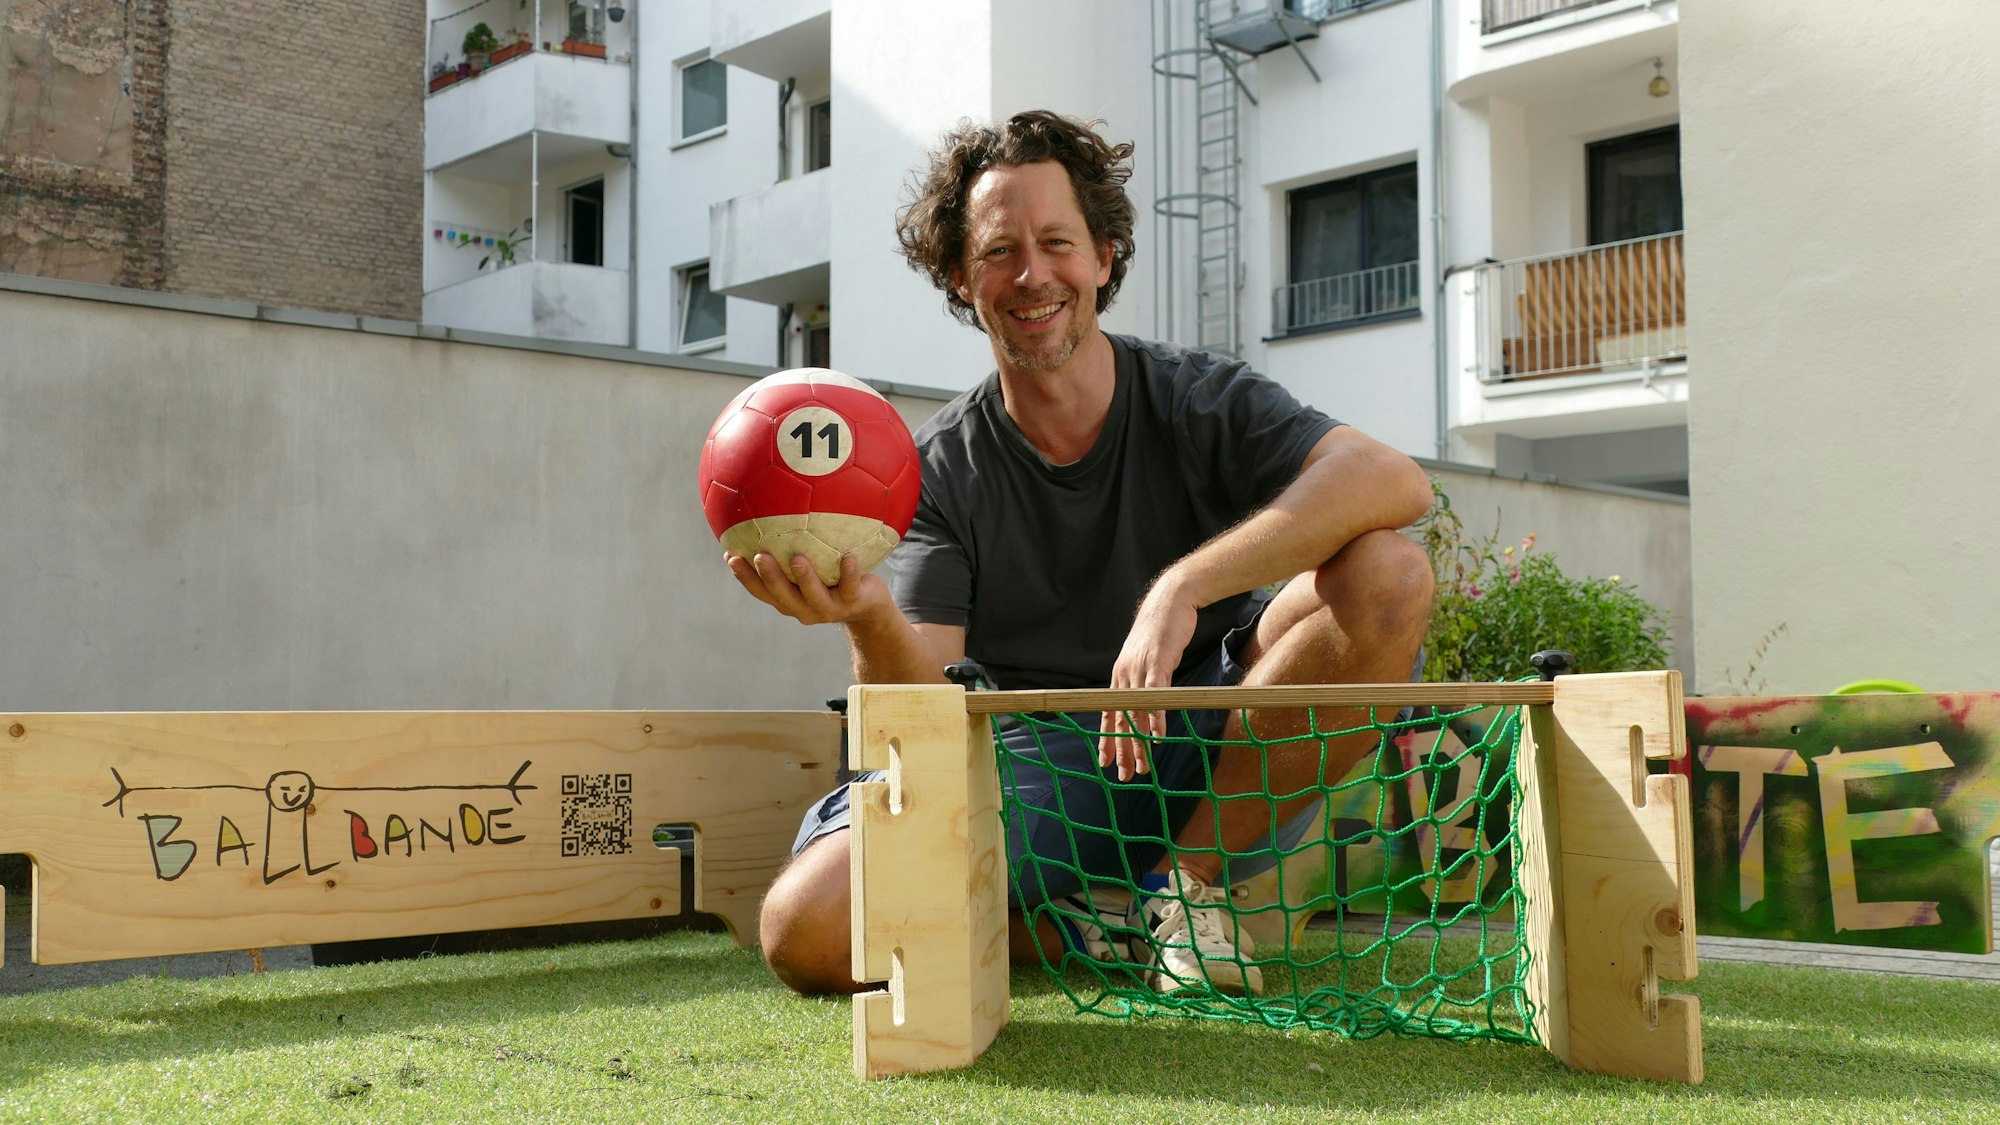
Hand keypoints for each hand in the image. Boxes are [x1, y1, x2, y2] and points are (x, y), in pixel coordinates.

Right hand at [726, 551, 888, 626]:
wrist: (869, 605)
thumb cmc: (833, 578)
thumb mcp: (812, 564)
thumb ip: (791, 548)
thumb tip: (766, 511)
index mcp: (788, 599)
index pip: (760, 590)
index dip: (744, 576)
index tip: (730, 556)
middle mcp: (804, 607)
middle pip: (781, 596)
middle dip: (768, 578)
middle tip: (758, 556)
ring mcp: (828, 608)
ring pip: (813, 596)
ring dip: (805, 578)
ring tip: (797, 559)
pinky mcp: (853, 603)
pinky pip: (850, 587)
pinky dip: (849, 573)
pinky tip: (848, 557)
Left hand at [1099, 577, 1199, 781]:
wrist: (1170, 600)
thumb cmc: (1161, 631)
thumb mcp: (1148, 659)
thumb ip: (1144, 680)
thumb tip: (1146, 700)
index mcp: (1120, 676)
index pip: (1109, 714)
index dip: (1107, 739)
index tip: (1105, 762)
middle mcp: (1124, 676)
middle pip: (1120, 720)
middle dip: (1122, 750)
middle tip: (1125, 776)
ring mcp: (1140, 670)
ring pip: (1136, 713)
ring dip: (1139, 742)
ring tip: (1143, 766)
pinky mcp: (1158, 663)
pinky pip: (1155, 697)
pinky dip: (1156, 718)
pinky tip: (1158, 737)